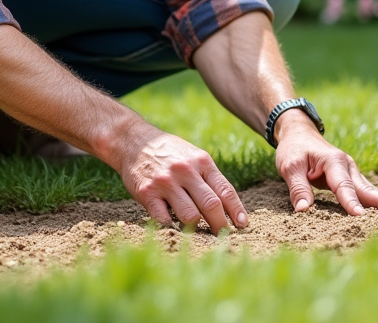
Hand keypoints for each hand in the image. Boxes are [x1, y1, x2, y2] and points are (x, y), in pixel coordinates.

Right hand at [119, 130, 249, 231]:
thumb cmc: (169, 153)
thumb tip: (230, 209)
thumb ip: (209, 178)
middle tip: (223, 236)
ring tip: (199, 233)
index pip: (225, 190)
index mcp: (201, 161)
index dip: (236, 210)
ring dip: (197, 229)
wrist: (134, 142)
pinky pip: (164, 219)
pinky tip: (175, 228)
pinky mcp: (147, 193)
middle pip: (211, 205)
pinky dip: (172, 227)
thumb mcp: (193, 156)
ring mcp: (165, 182)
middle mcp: (185, 170)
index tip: (243, 225)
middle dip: (221, 225)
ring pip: (190, 216)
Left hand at [275, 124, 377, 215]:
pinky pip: (363, 191)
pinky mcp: (350, 178)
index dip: (351, 202)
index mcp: (333, 161)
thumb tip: (303, 210)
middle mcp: (347, 166)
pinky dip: (375, 200)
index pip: (343, 186)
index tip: (360, 216)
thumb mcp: (289, 167)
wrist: (298, 134)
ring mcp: (351, 171)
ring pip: (368, 189)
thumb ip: (298, 188)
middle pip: (365, 187)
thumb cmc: (293, 149)